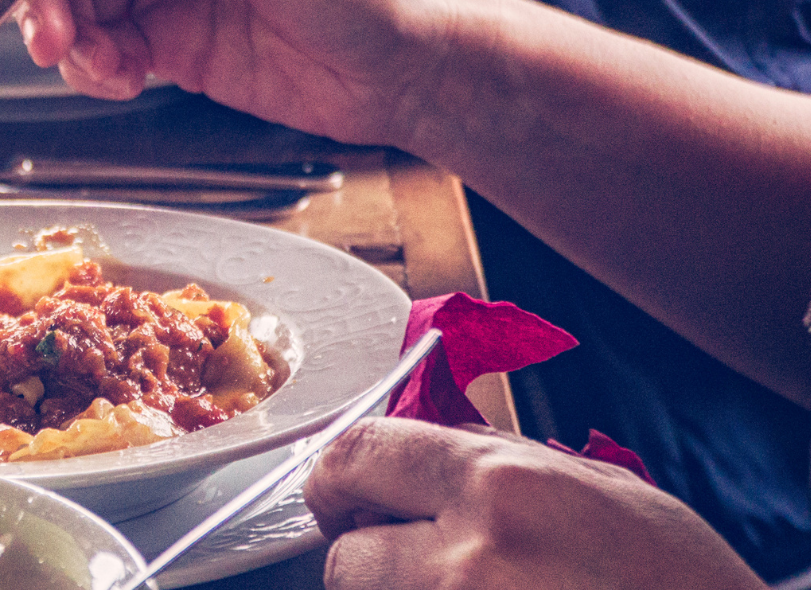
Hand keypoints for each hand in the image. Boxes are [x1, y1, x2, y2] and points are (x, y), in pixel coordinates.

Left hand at [308, 420, 761, 589]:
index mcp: (500, 488)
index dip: (336, 477)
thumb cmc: (681, 586)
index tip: (339, 493)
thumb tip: (419, 441)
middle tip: (415, 562)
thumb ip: (498, 456)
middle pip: (344, 557)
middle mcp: (468, 559)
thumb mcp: (602, 491)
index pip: (356, 456)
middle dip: (369, 559)